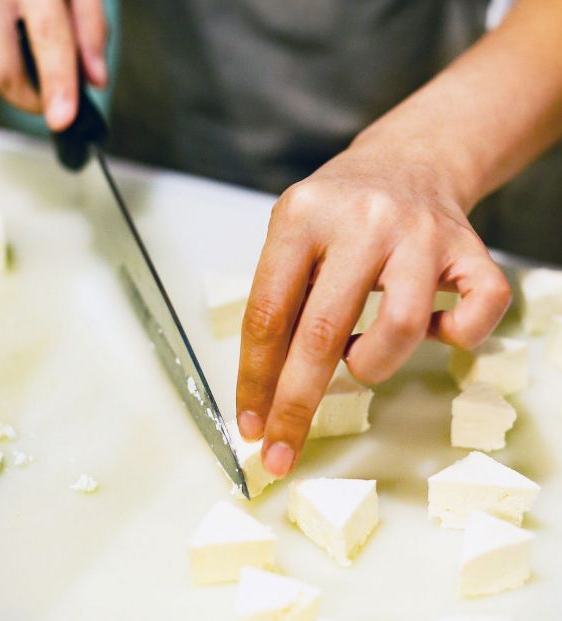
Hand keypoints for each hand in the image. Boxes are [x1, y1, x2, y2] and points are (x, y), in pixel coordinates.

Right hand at [0, 0, 106, 129]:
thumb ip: (90, 27)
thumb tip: (96, 80)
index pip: (46, 36)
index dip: (57, 82)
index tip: (63, 120)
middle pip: (3, 72)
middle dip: (37, 96)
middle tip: (59, 91)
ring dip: (23, 75)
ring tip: (35, 45)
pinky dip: (6, 54)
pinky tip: (13, 28)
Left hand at [236, 129, 510, 477]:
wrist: (407, 160)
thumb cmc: (340, 210)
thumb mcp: (292, 235)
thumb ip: (280, 299)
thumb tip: (268, 386)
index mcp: (301, 216)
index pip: (268, 314)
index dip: (256, 378)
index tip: (251, 424)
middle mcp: (362, 221)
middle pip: (322, 332)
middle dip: (296, 406)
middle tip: (281, 451)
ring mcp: (420, 234)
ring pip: (398, 328)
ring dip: (372, 366)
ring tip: (361, 355)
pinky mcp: (469, 248)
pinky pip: (477, 313)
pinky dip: (455, 338)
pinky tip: (432, 328)